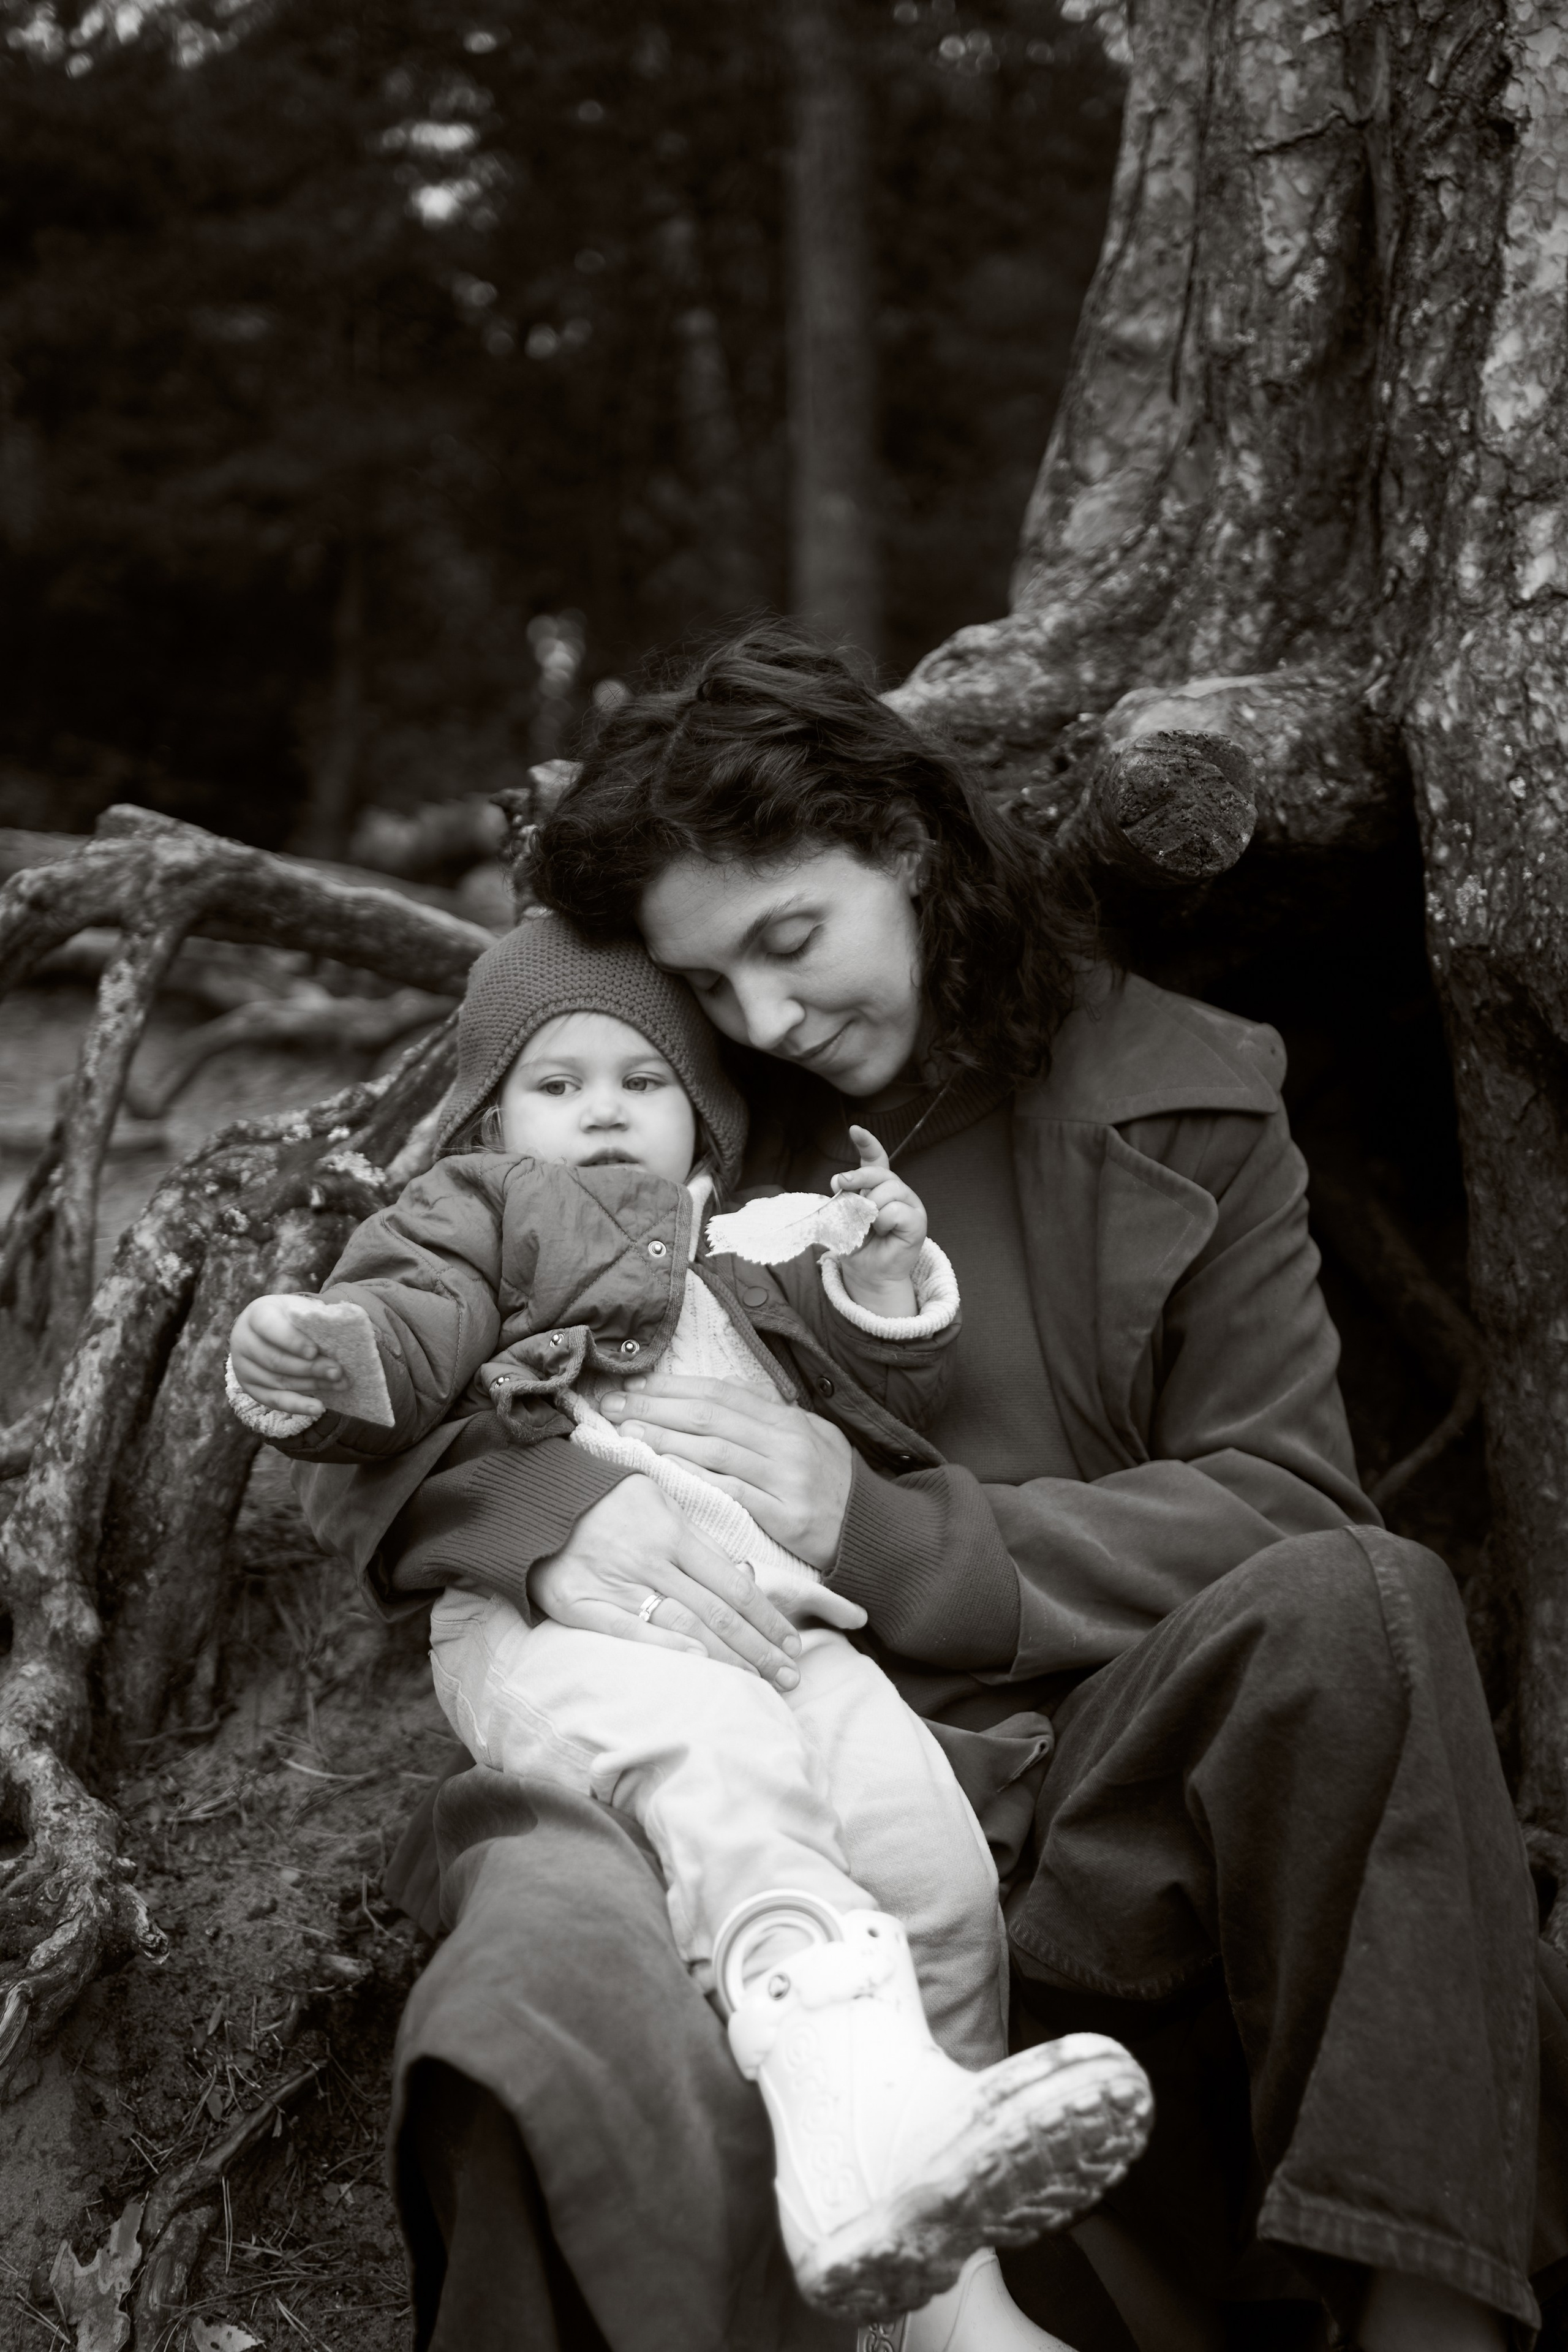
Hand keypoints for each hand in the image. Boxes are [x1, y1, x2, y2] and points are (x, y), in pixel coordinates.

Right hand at [230, 1294, 344, 1416]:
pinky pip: (274, 1400)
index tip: (314, 1351)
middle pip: (276, 1360)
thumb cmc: (291, 1317)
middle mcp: (243, 1341)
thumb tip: (343, 1329)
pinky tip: (318, 1408)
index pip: (270, 1328)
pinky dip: (298, 1406)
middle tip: (337, 1371)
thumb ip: (315, 1318)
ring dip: (311, 1385)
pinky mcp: (250, 1387)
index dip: (292, 1341)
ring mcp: (243, 1367)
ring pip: (278, 1381)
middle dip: (310, 1368)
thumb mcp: (300, 1309)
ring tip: (338, 1384)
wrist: (267, 1328)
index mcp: (256, 1315)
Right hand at [529, 1477, 804, 1686]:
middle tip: (792, 1677)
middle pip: (718, 1612)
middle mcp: (651, 1558)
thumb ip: (698, 1540)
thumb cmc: (604, 1502)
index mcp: (673, 1531)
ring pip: (685, 1625)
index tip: (794, 1644)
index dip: (768, 1617)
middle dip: (760, 1648)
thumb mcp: (657, 1504)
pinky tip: (700, 1666)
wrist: (532, 1498)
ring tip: (761, 1683)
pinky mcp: (582, 1603)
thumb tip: (745, 1575)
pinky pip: (629, 1630)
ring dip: (729, 1658)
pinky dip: (667, 1648)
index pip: (734, 1583)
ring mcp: (616, 1582)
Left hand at [600, 1378, 853, 1568]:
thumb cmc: (832, 1483)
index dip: (674, 1387)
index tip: (635, 1385)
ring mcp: (787, 1477)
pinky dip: (696, 1477)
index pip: (720, 1394)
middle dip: (656, 1408)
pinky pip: (732, 1491)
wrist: (874, 1530)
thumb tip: (720, 1389)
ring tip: (627, 1434)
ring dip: (665, 1439)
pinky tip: (664, 1471)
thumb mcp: (809, 1436)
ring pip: (715, 1450)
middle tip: (614, 1405)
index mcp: (788, 1419)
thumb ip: (766, 1415)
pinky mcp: (786, 1514)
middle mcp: (787, 1442)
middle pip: (709, 1416)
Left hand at [831, 1125, 925, 1313]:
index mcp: (878, 1187)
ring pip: (888, 1190)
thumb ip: (842, 1199)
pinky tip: (883, 1232)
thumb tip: (839, 1181)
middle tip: (841, 1186)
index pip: (876, 1159)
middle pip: (880, 1172)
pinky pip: (896, 1211)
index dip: (867, 1143)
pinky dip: (883, 1221)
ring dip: (870, 1208)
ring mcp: (910, 1205)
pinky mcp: (918, 1222)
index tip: (855, 1130)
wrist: (868, 1273)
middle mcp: (896, 1191)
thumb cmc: (857, 1245)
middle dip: (858, 1177)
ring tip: (869, 1225)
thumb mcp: (842, 1218)